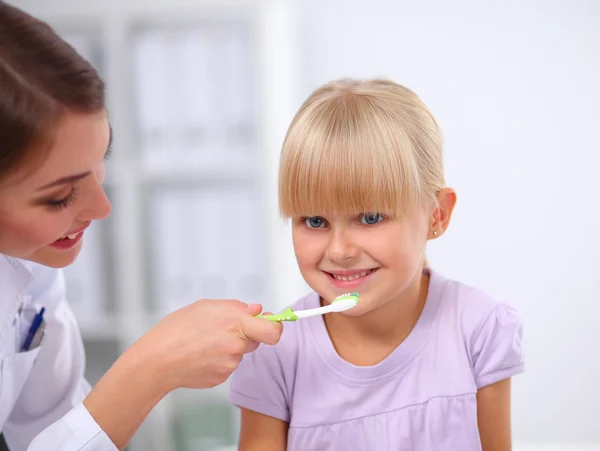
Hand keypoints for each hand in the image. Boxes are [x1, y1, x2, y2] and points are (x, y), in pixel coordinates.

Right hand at [136, 299, 282, 390]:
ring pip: (240, 352)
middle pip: (256, 340)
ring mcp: (230, 364)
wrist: (156, 360)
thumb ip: (236, 307)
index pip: (273, 330)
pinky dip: (219, 359)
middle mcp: (237, 346)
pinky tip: (200, 354)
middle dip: (246, 334)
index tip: (271, 322)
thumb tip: (256, 310)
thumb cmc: (177, 329)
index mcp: (236, 323)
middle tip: (222, 328)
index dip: (275, 326)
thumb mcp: (206, 306)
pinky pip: (228, 365)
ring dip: (229, 346)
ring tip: (204, 341)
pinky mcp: (221, 378)